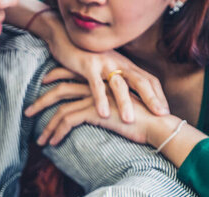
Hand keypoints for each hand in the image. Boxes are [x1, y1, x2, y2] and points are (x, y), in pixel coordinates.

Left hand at [29, 80, 155, 145]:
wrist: (157, 123)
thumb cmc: (141, 120)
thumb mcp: (118, 111)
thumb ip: (103, 109)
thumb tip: (91, 117)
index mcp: (99, 83)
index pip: (70, 77)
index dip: (54, 80)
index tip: (42, 88)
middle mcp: (94, 88)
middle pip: (59, 90)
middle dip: (40, 102)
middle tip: (27, 113)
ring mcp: (94, 98)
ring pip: (60, 108)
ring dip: (47, 126)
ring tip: (40, 140)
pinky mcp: (95, 111)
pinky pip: (67, 120)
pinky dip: (57, 132)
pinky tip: (53, 143)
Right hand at [46, 26, 169, 121]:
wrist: (67, 41)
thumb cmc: (88, 60)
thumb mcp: (108, 69)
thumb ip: (118, 82)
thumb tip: (130, 100)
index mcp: (127, 65)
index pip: (149, 80)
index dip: (158, 95)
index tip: (164, 111)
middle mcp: (120, 63)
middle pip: (141, 81)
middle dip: (151, 98)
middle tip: (161, 115)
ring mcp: (105, 64)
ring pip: (119, 85)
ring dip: (125, 103)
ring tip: (129, 121)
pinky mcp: (88, 66)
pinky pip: (96, 85)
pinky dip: (100, 99)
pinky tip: (102, 113)